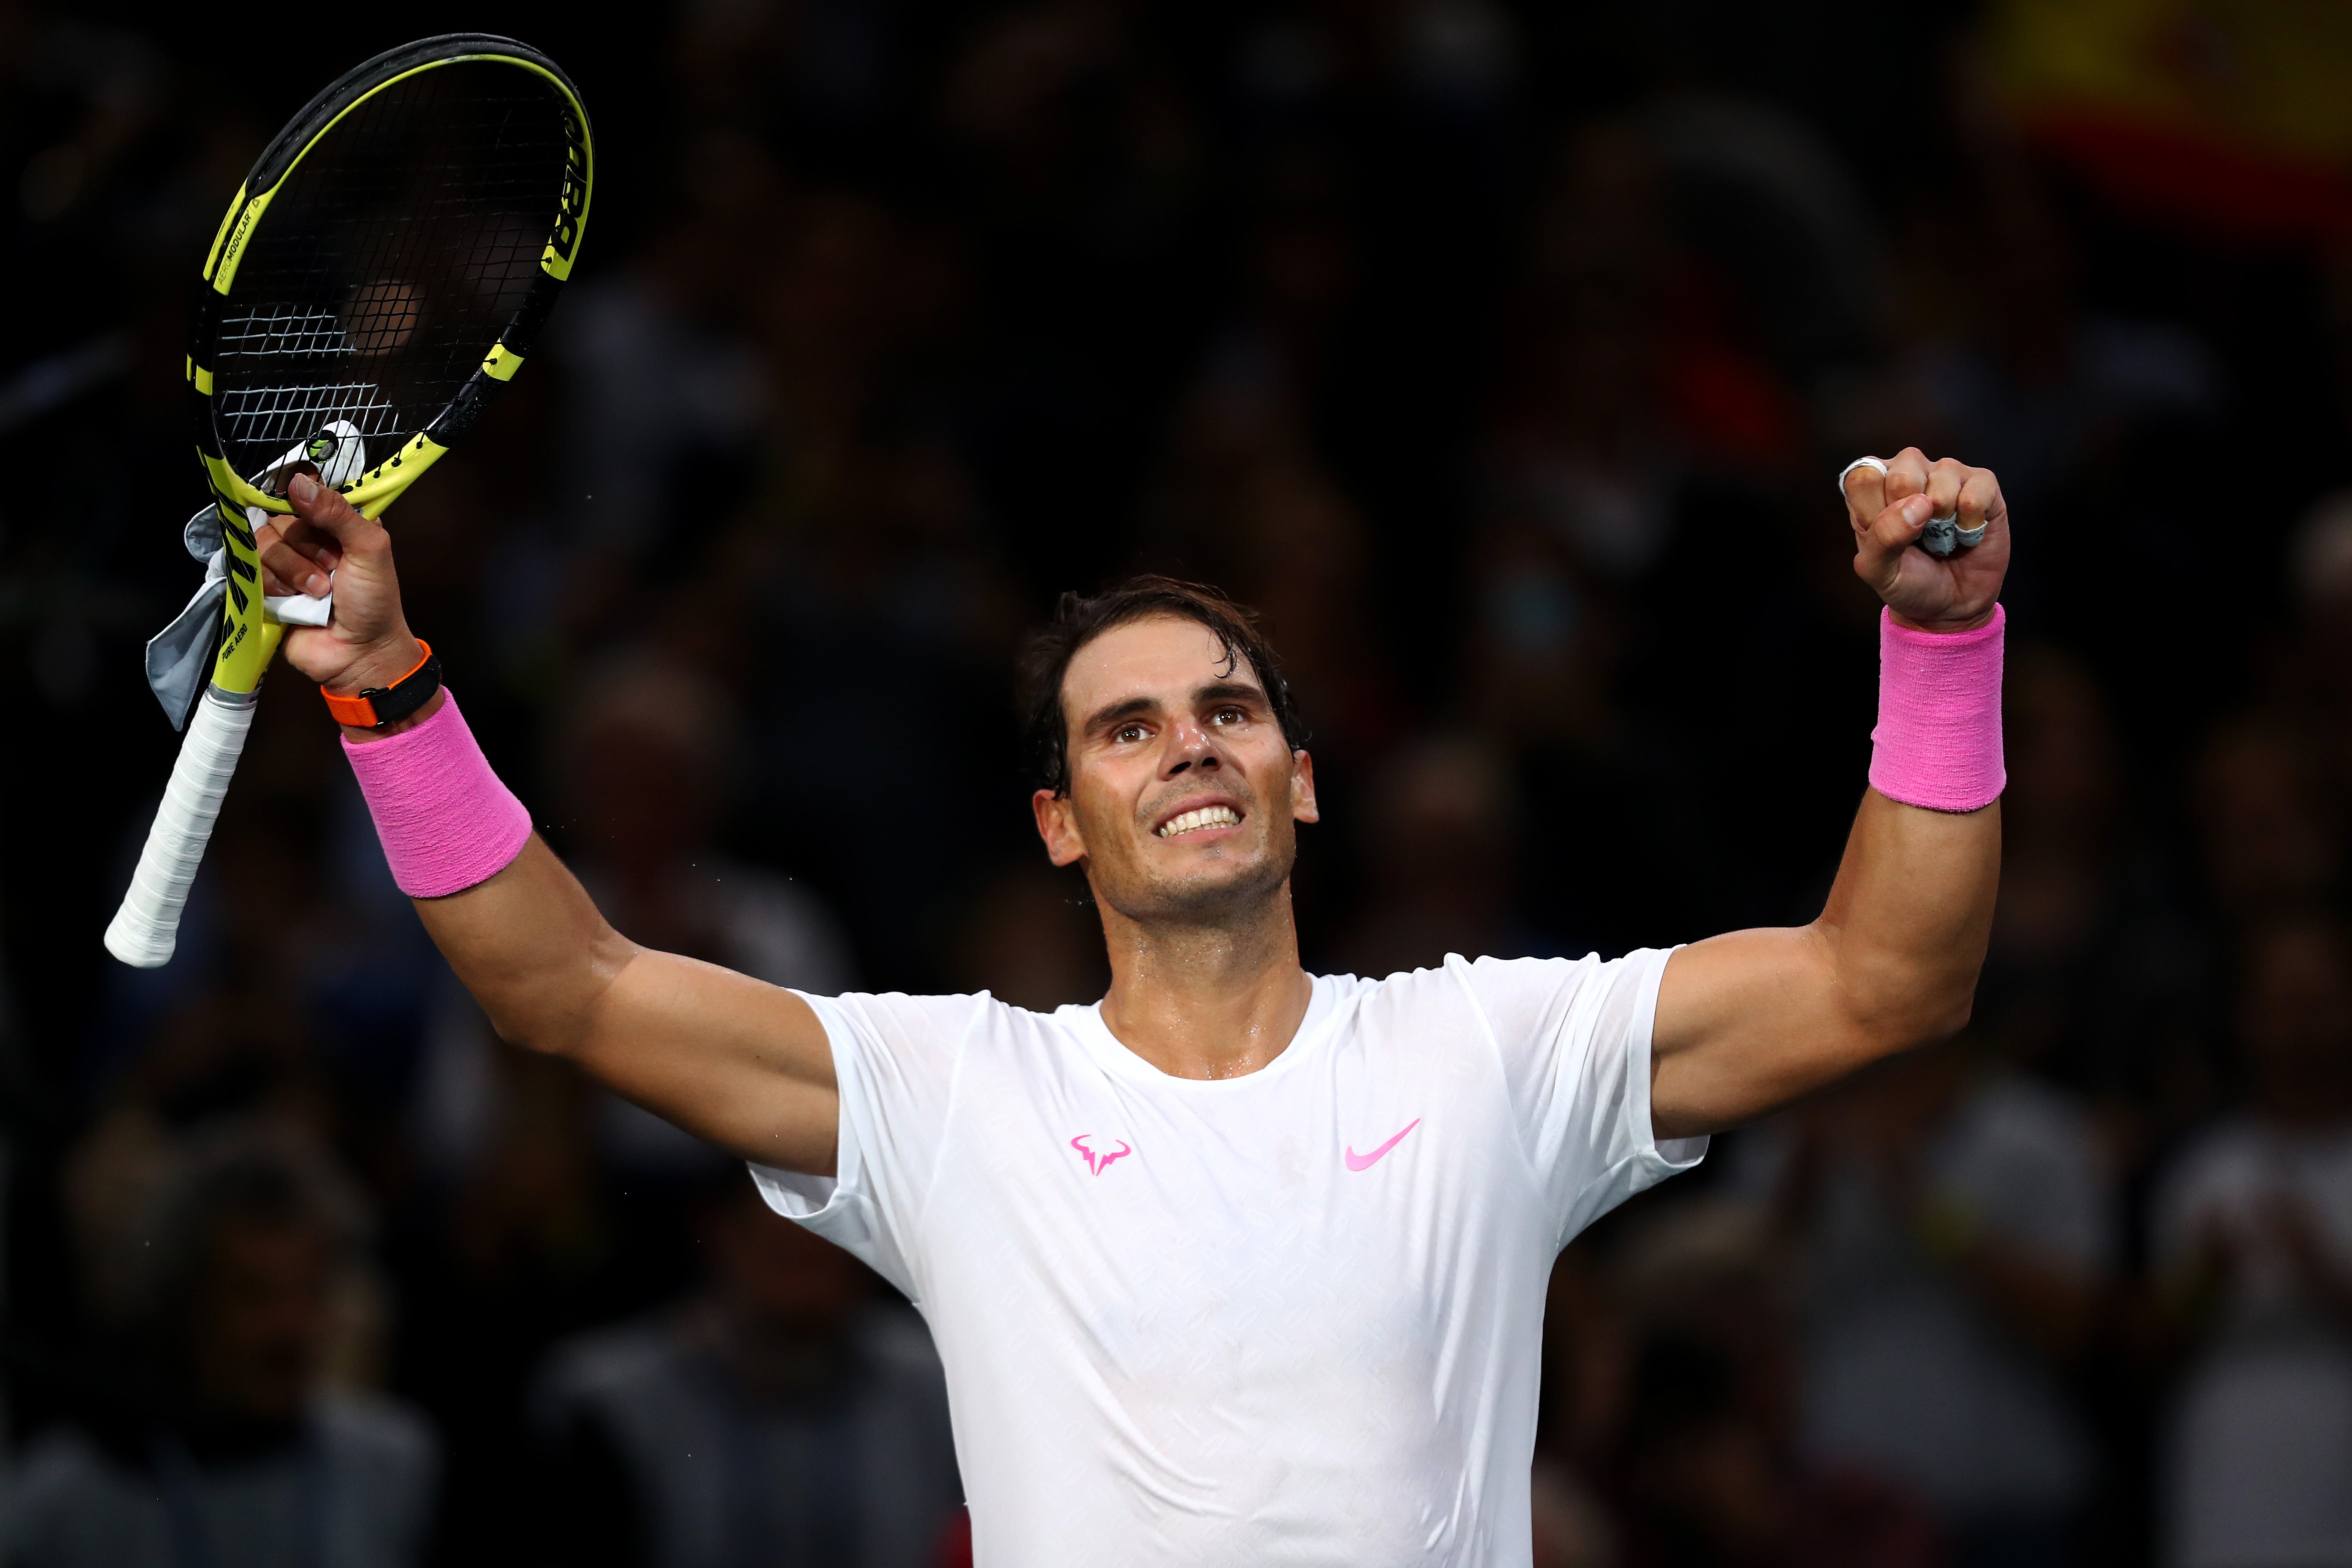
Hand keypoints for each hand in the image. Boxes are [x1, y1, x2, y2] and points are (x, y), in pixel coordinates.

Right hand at [255, 473, 423, 698]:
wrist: (359, 654)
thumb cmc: (374, 601)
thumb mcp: (370, 549)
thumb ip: (338, 513)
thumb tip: (297, 480)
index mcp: (336, 523)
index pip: (303, 492)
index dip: (302, 502)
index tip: (311, 515)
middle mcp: (308, 538)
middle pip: (279, 518)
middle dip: (306, 547)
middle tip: (332, 569)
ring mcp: (285, 563)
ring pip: (264, 543)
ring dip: (294, 569)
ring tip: (319, 591)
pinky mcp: (266, 587)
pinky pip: (252, 570)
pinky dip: (276, 585)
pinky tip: (296, 601)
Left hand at [1844, 447, 2008, 631]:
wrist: (1952, 605)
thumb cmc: (1909, 583)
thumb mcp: (1879, 572)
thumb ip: (1883, 538)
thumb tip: (1918, 504)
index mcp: (1873, 489)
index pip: (1863, 476)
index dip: (1875, 510)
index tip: (1886, 537)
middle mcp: (1908, 473)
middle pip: (1904, 470)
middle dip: (1911, 514)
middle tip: (1918, 536)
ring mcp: (1946, 474)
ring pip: (1944, 474)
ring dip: (1944, 518)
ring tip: (1943, 535)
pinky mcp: (1982, 483)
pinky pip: (1979, 487)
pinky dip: (1972, 519)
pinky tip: (1966, 531)